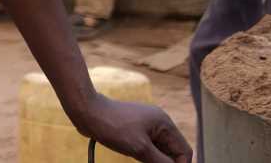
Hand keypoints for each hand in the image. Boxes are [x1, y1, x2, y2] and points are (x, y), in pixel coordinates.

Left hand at [75, 96, 190, 162]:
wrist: (86, 111)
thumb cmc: (112, 126)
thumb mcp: (139, 148)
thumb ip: (160, 162)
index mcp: (165, 124)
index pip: (184, 150)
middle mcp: (159, 123)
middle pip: (173, 151)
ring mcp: (147, 126)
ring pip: (160, 150)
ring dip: (156, 161)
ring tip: (141, 161)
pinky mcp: (135, 130)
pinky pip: (148, 147)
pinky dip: (147, 157)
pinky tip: (137, 159)